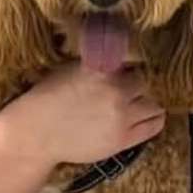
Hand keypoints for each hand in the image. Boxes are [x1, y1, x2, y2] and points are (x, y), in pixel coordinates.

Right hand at [0, 63, 165, 164]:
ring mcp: (122, 117)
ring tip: (141, 100)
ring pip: (155, 104)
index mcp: (102, 69)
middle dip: (142, 82)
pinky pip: (154, 126)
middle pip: (148, 81)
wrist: (36, 133)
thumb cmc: (48, 99)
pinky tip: (148, 114)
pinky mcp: (123, 139)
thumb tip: (122, 53)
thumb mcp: (72, 68)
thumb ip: (100, 61)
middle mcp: (116, 91)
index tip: (136, 63)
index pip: (136, 58)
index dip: (137, 61)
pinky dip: (155, 118)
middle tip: (136, 84)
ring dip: (150, 100)